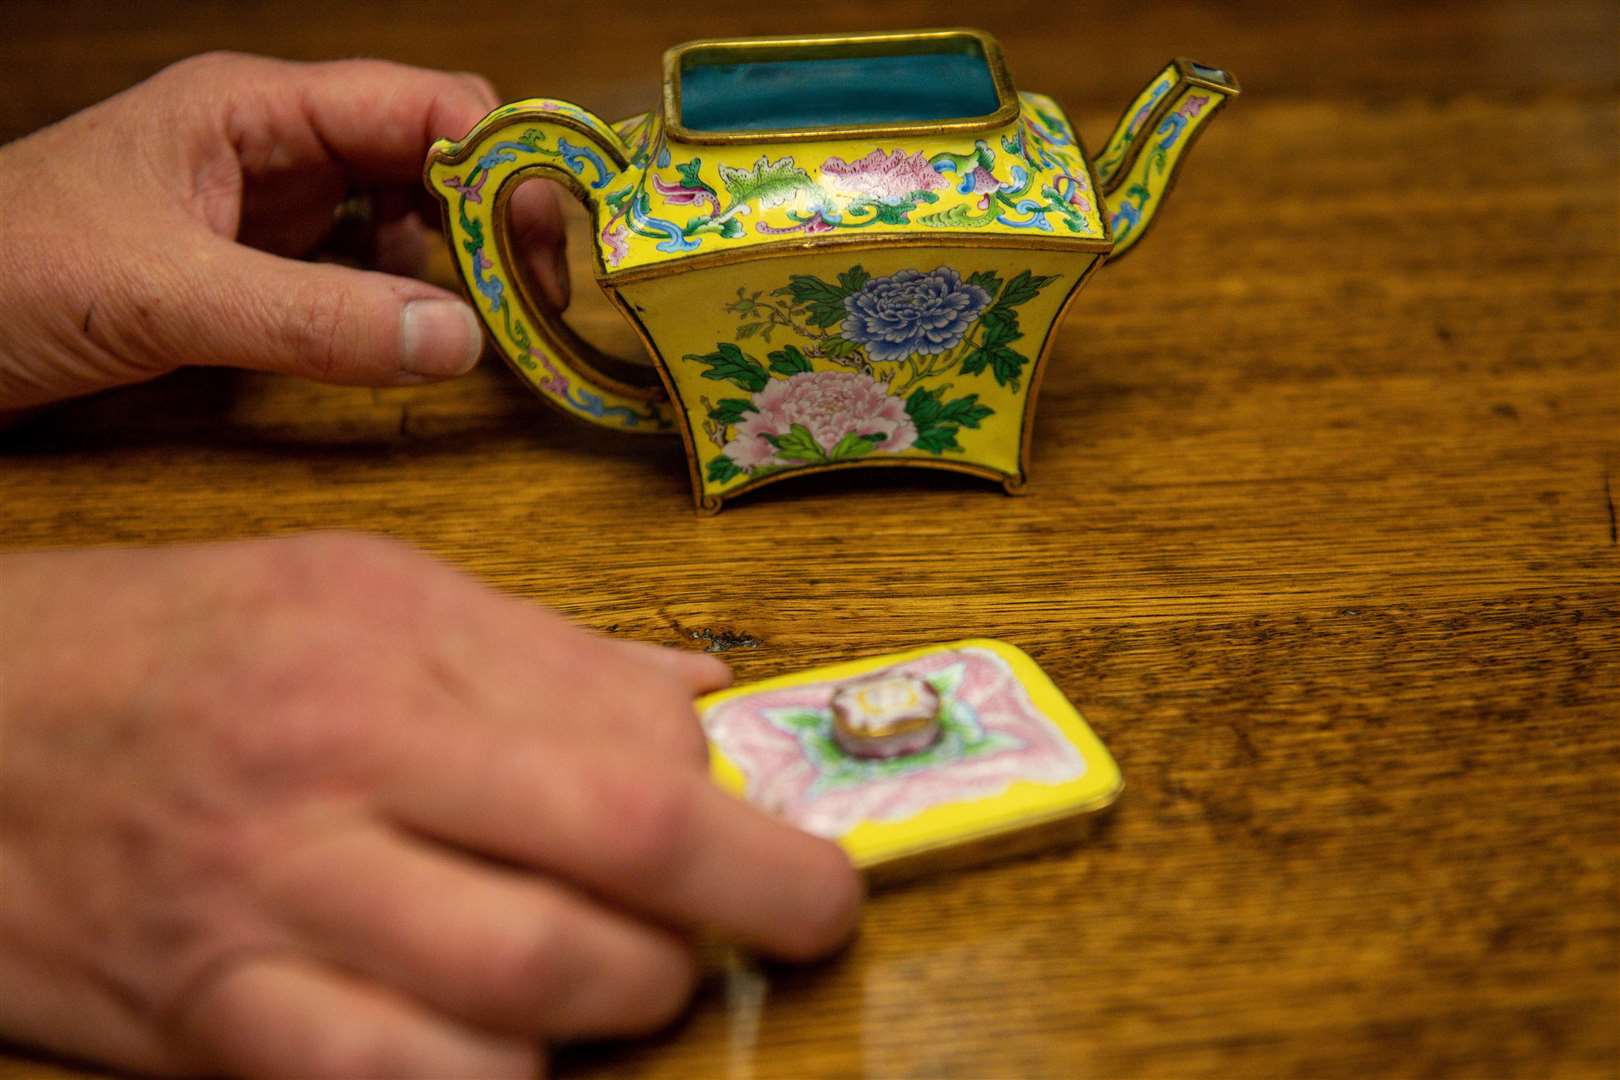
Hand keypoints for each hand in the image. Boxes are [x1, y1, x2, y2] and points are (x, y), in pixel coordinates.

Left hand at [0, 53, 564, 411]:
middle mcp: (270, 145)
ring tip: (466, 327)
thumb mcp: (167, 297)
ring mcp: (262, 205)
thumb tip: (462, 342)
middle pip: (427, 157)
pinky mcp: (250, 265)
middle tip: (530, 301)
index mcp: (253, 108)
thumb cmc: (4, 276)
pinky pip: (356, 270)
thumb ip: (316, 321)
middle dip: (488, 220)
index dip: (500, 165)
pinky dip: (394, 302)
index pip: (422, 105)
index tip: (546, 248)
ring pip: (400, 216)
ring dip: (445, 267)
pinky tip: (398, 337)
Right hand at [0, 534, 861, 1076]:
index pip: (633, 743)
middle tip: (774, 919)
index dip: (743, 808)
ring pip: (525, 990)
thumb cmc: (180, 643)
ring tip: (639, 977)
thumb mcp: (364, 587)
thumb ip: (545, 652)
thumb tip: (702, 697)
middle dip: (745, 908)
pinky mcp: (213, 1023)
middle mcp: (346, 767)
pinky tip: (522, 1052)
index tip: (783, 833)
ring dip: (629, 1001)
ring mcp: (277, 905)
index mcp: (396, 646)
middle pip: (612, 858)